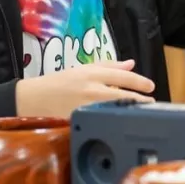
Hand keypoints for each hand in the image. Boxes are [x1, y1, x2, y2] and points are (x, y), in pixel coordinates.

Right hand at [15, 59, 155, 117]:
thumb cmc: (61, 81)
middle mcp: (90, 89)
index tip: (151, 87)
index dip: (139, 82)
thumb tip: (131, 63)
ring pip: (112, 108)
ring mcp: (84, 106)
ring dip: (128, 109)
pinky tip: (119, 120)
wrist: (33, 98)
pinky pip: (99, 119)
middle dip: (138, 99)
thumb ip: (109, 66)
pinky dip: (111, 119)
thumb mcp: (85, 68)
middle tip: (151, 102)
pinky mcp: (78, 119)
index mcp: (92, 73)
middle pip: (120, 95)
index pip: (122, 77)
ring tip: (139, 111)